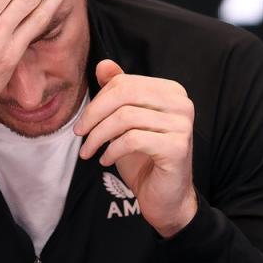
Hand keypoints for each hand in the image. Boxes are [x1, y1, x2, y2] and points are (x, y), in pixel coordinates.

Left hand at [75, 60, 197, 237]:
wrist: (165, 198)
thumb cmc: (144, 159)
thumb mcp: (125, 123)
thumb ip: (117, 93)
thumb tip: (103, 65)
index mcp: (171, 91)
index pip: (124, 83)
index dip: (97, 101)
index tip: (83, 124)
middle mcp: (182, 103)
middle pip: (124, 95)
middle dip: (94, 115)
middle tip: (79, 135)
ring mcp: (182, 125)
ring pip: (125, 117)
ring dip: (98, 136)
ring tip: (89, 151)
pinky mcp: (177, 147)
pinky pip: (133, 140)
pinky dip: (112, 150)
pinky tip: (106, 160)